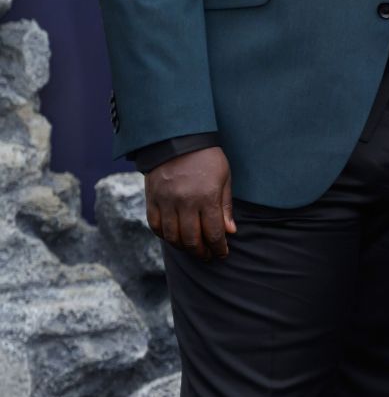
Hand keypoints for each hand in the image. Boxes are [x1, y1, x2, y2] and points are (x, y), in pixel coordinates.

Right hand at [144, 145, 235, 259]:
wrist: (177, 140)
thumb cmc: (207, 158)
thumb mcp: (224, 178)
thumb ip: (225, 206)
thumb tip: (229, 232)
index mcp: (207, 197)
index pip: (213, 233)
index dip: (218, 248)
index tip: (222, 254)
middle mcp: (185, 203)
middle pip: (191, 239)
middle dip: (201, 252)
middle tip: (208, 256)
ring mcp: (166, 202)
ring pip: (172, 236)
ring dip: (183, 247)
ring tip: (193, 249)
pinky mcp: (151, 200)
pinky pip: (155, 226)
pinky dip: (165, 236)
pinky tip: (174, 238)